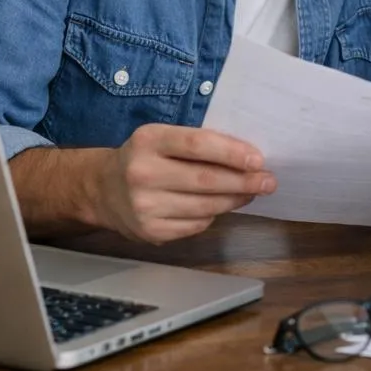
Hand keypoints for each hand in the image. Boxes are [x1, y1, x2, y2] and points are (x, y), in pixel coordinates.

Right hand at [94, 124, 274, 243]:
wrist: (102, 189)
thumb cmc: (144, 157)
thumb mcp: (162, 139)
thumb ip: (198, 144)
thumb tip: (248, 158)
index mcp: (149, 141)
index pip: (198, 145)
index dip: (232, 152)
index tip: (259, 159)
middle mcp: (143, 173)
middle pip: (206, 180)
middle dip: (244, 181)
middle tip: (269, 181)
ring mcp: (145, 206)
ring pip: (205, 206)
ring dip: (235, 200)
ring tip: (252, 192)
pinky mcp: (150, 232)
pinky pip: (196, 224)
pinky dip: (213, 215)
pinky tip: (221, 206)